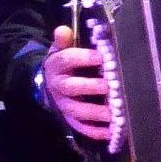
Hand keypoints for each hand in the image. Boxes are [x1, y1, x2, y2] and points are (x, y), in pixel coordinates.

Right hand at [41, 24, 112, 141]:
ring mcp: (63, 104)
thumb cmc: (63, 63)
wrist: (48, 83)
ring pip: (76, 111)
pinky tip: (109, 132)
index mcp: (56, 66)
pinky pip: (79, 127)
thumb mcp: (60, 49)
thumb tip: (63, 30)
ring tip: (112, 114)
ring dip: (94, 113)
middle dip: (90, 87)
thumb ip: (64, 40)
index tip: (101, 56)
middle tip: (108, 87)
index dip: (83, 58)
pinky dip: (94, 131)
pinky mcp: (68, 118)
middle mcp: (58, 86)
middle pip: (71, 87)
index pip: (67, 59)